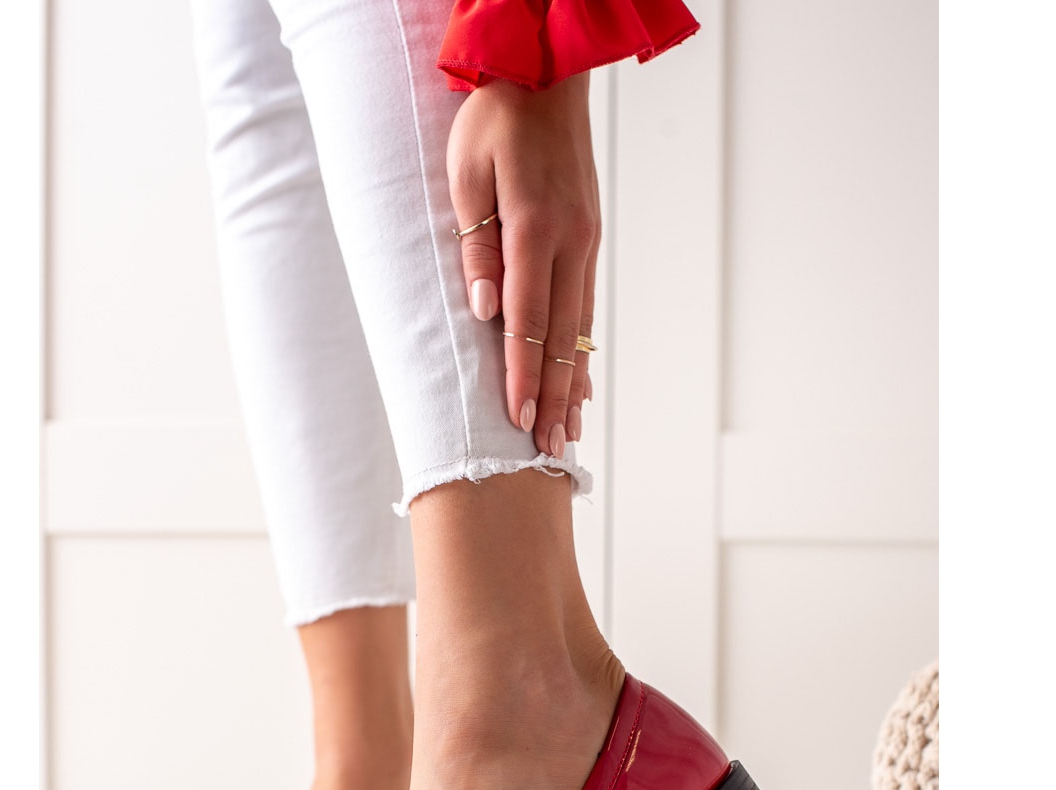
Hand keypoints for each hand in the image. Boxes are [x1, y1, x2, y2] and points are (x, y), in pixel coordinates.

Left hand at [447, 75, 599, 454]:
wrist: (545, 76)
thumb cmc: (494, 121)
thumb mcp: (466, 176)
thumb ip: (476, 247)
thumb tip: (484, 311)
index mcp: (536, 229)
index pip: (526, 319)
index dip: (521, 374)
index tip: (518, 418)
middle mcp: (570, 242)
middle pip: (560, 337)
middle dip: (552, 396)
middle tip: (549, 448)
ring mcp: (586, 243)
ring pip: (578, 328)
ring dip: (571, 383)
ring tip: (569, 430)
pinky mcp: (589, 240)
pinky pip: (586, 307)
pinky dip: (581, 350)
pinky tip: (578, 380)